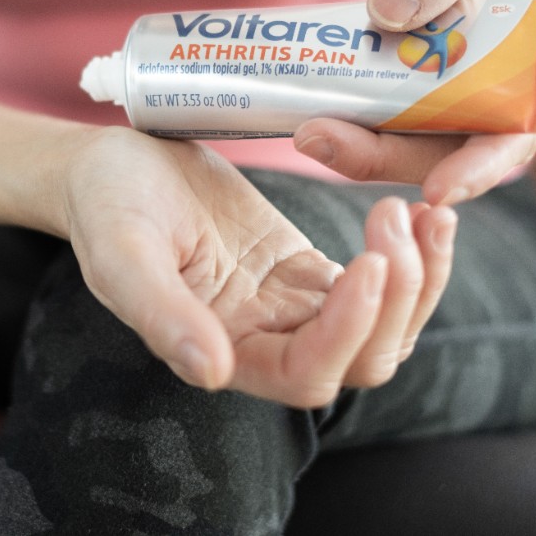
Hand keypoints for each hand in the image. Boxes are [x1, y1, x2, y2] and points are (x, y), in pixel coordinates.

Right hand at [58, 127, 455, 407]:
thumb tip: (210, 373)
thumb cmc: (106, 203)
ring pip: (383, 327)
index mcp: (222, 351)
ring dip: (419, 282)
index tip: (369, 262)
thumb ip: (161, 314)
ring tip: (430, 214)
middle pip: (363, 359)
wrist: (112, 162)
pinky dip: (411, 257)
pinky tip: (424, 212)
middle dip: (399, 300)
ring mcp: (291, 306)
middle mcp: (265, 342)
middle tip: (398, 217)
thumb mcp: (121, 252)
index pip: (308, 373)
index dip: (348, 331)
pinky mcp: (305, 267)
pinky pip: (376, 282)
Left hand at [295, 0, 535, 203]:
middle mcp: (493, 104)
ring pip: (405, 144)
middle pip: (441, 154)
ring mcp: (450, 106)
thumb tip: (390, 12)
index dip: (477, 171)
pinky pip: (384, 118)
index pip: (512, 139)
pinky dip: (350, 120)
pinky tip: (307, 112)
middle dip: (380, 157)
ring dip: (356, 145)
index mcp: (531, 73)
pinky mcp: (415, 98)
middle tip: (317, 139)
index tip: (436, 191)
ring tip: (304, 130)